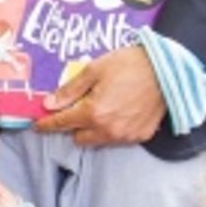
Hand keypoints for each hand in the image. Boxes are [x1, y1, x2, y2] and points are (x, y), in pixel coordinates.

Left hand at [34, 45, 164, 145]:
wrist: (167, 70)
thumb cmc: (129, 65)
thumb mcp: (94, 70)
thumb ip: (70, 90)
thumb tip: (49, 104)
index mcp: (93, 112)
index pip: (62, 123)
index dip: (47, 124)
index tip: (38, 125)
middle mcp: (108, 130)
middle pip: (79, 138)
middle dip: (74, 126)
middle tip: (80, 108)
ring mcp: (125, 136)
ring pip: (98, 141)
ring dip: (94, 130)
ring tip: (102, 108)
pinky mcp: (140, 136)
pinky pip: (118, 139)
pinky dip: (114, 129)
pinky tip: (120, 112)